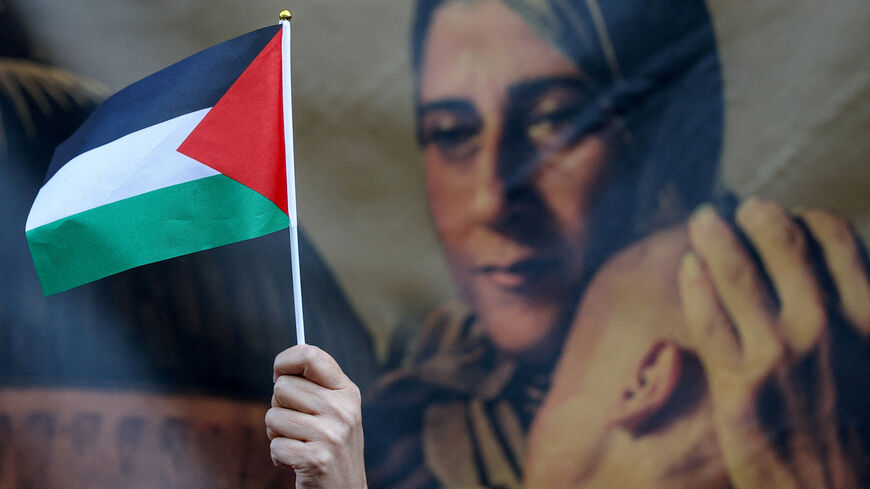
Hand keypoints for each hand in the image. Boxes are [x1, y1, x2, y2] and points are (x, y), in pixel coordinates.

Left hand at [266, 344, 367, 488]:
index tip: (278, 371)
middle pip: (282, 387)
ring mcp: (331, 434)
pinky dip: (279, 456)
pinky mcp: (316, 459)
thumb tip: (281, 367)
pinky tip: (297, 462)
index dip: (285, 360)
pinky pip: (275, 446)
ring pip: (273, 416)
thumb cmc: (331, 447)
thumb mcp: (335, 411)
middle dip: (280, 407)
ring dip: (277, 434)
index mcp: (347, 392)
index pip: (310, 355)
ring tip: (299, 443)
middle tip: (297, 424)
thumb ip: (315, 387)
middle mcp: (343, 409)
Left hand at [679, 199, 869, 488]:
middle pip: (783, 245)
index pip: (836, 239)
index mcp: (868, 317)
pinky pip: (708, 320)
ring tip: (704, 220)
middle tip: (742, 207)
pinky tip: (687, 268)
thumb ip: (858, 314)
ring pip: (738, 274)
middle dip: (758, 217)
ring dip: (716, 238)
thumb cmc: (861, 431)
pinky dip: (695, 286)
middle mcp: (824, 327)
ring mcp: (778, 353)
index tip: (792, 220)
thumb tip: (839, 278)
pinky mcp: (738, 384)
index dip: (808, 221)